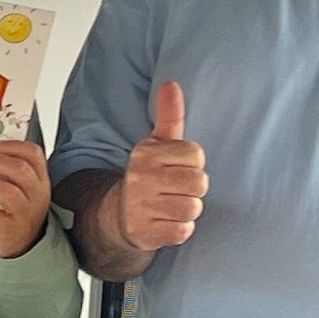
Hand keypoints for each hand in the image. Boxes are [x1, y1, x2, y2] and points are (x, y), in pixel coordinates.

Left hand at [0, 139, 52, 257]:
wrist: (22, 244)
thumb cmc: (18, 211)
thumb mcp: (22, 189)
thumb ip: (8, 171)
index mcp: (40, 179)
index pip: (33, 153)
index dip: (11, 145)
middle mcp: (37, 195)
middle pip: (20, 169)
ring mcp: (26, 213)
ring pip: (9, 191)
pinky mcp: (11, 230)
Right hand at [116, 80, 207, 249]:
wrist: (119, 216)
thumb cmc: (148, 176)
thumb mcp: (157, 144)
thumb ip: (169, 115)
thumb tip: (171, 84)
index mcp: (146, 153)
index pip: (196, 155)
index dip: (193, 164)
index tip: (177, 168)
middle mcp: (141, 178)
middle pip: (199, 183)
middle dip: (193, 189)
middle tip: (176, 190)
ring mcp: (141, 207)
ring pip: (192, 208)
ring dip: (188, 209)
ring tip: (171, 205)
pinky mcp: (145, 232)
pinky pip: (183, 230)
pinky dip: (179, 229)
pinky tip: (166, 221)